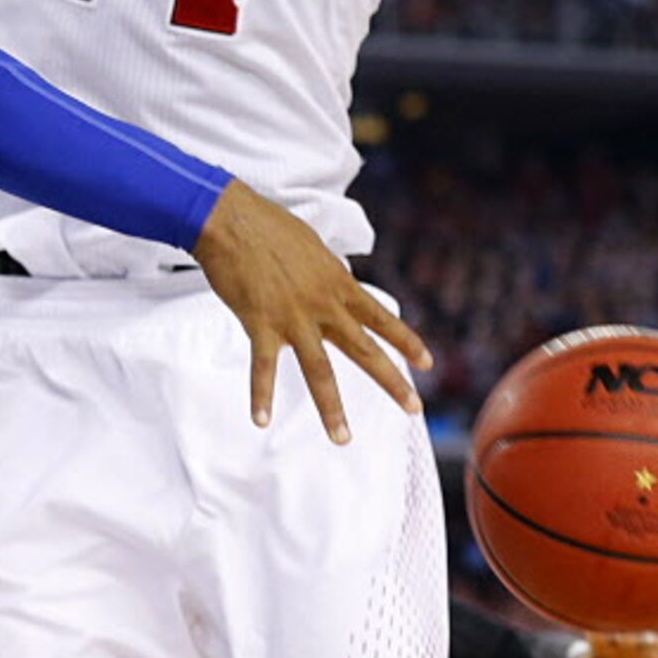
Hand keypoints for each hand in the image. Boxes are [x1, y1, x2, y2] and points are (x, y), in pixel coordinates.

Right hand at [193, 182, 430, 441]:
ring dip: (330, 408)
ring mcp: (292, 318)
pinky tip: (260, 419)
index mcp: (337, 283)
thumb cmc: (267, 225)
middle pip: (364, 350)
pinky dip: (260, 395)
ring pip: (319, 371)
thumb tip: (336, 280)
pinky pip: (262, 367)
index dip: (405, 341)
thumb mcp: (312, 247)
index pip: (380, 318)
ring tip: (342, 438)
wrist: (229, 219)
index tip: (427, 363)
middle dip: (392, 382)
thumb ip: (327, 273)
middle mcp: (322, 305)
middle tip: (413, 408)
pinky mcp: (260, 324)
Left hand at [568, 633, 657, 657]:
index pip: (599, 630)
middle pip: (630, 632)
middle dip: (631, 633)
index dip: (598, 629)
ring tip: (657, 647)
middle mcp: (625, 639)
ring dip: (654, 642)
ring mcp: (644, 649)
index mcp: (600, 639)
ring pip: (653, 642)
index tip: (597, 631)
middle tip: (629, 637)